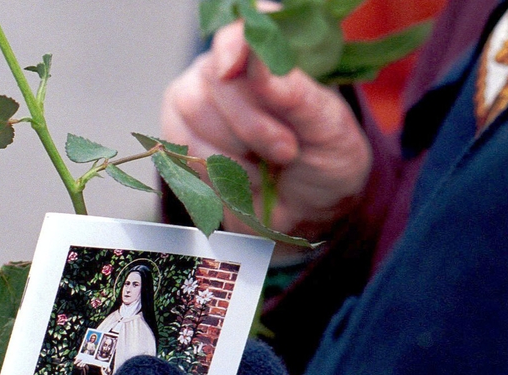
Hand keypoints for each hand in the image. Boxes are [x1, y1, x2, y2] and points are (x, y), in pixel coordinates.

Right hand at [162, 21, 371, 241]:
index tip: (233, 68)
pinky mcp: (178, 136)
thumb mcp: (329, 129)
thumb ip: (297, 95)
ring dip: (237, 156)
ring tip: (265, 169)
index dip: (235, 44)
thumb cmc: (323, 162)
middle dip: (253, 126)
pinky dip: (217, 174)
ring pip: (196, 116)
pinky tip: (240, 178)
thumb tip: (260, 65)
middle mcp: (229, 70)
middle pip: (218, 80)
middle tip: (286, 152)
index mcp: (272, 54)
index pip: (243, 29)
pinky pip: (184, 150)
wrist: (301, 213)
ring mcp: (198, 101)